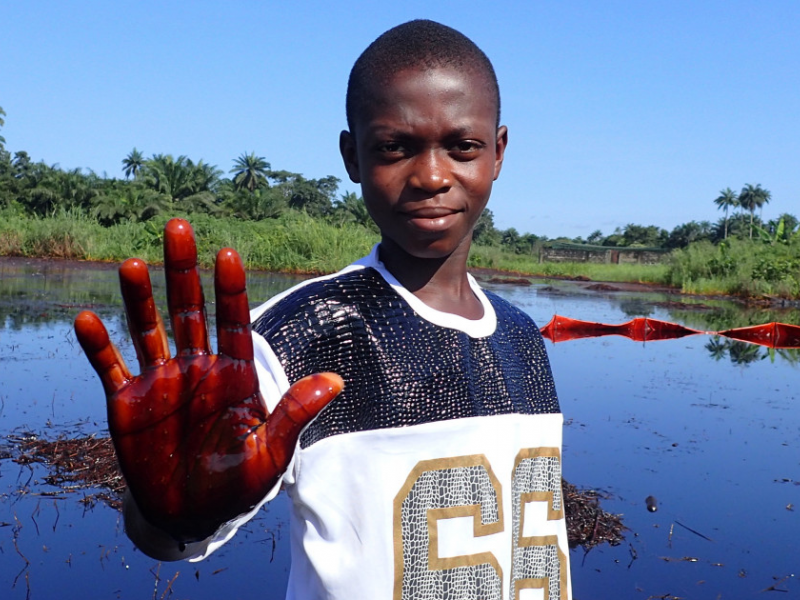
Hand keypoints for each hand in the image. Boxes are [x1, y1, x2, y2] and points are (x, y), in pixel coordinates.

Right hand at [74, 218, 341, 541]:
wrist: (192, 515)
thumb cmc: (238, 484)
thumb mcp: (271, 453)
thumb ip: (295, 414)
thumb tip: (336, 380)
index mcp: (234, 374)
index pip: (233, 321)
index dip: (230, 288)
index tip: (229, 253)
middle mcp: (197, 368)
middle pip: (189, 309)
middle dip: (184, 271)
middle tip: (179, 227)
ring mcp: (161, 382)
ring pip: (148, 329)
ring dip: (139, 297)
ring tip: (132, 263)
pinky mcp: (127, 402)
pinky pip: (110, 368)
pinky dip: (98, 346)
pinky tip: (86, 319)